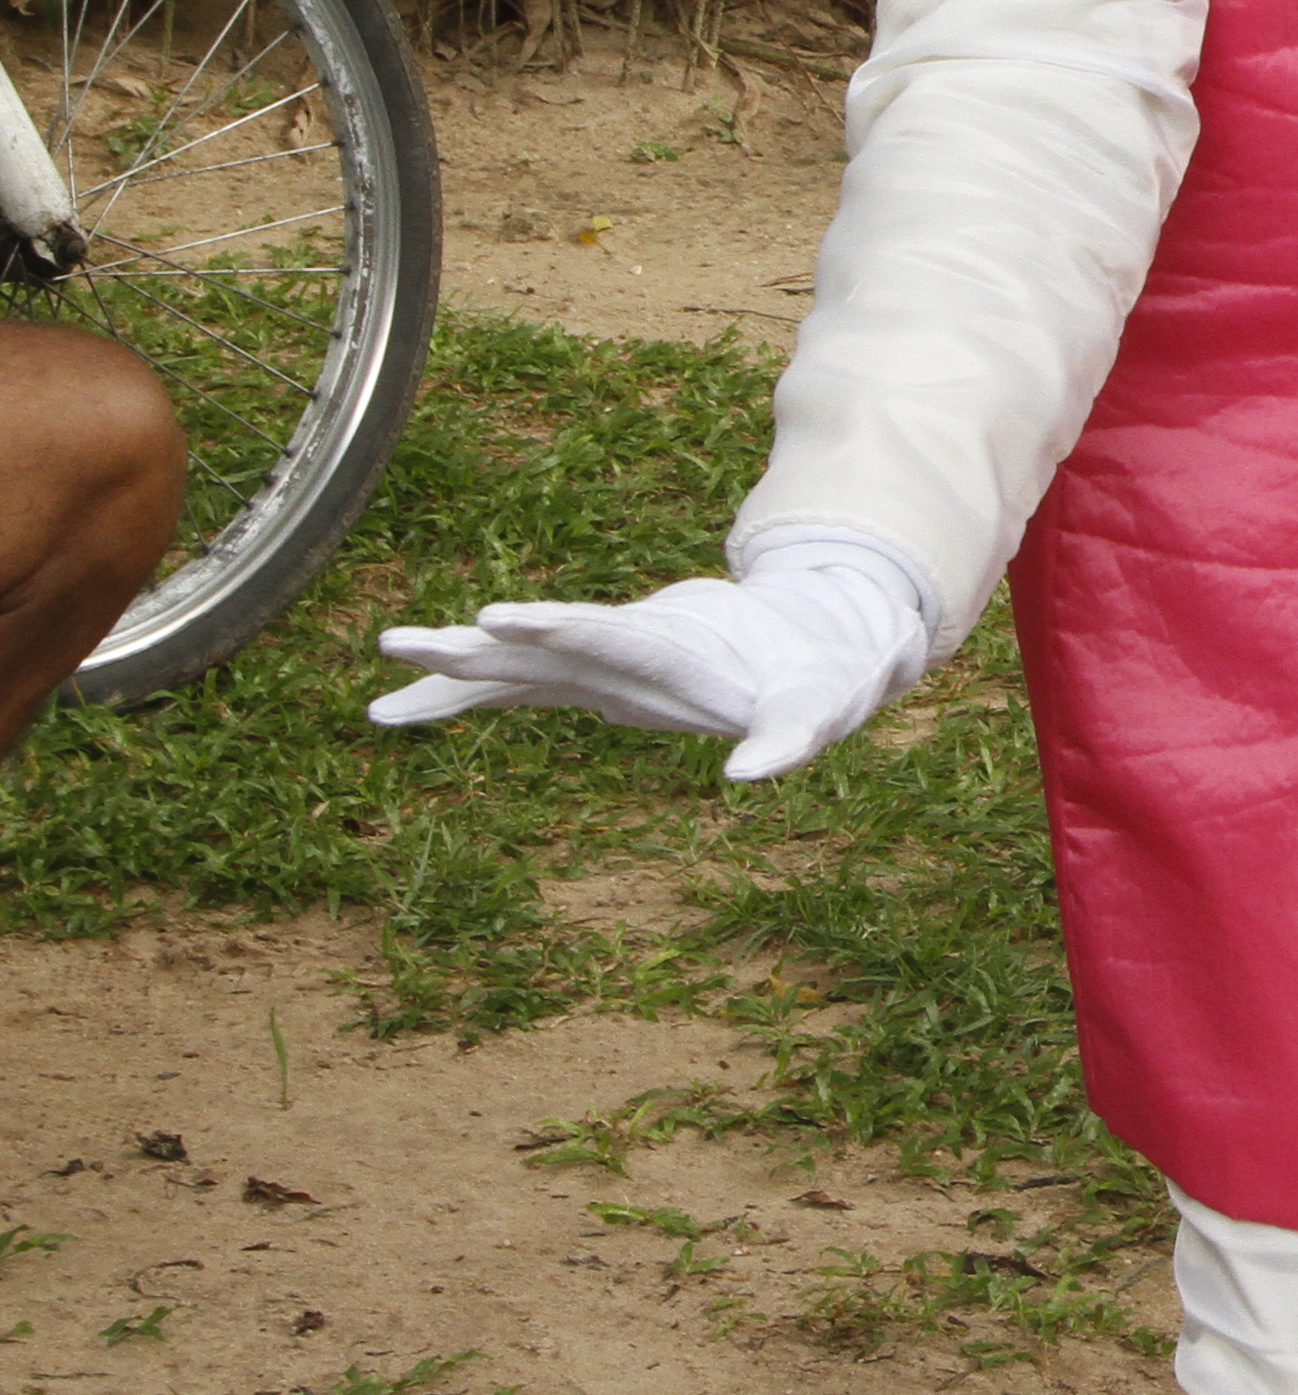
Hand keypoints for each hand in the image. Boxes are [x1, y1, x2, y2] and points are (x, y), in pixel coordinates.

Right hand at [370, 539, 931, 782]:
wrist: (805, 638)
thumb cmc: (815, 680)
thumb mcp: (815, 712)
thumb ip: (786, 740)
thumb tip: (751, 774)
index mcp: (674, 647)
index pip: (606, 636)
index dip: (555, 629)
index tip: (497, 620)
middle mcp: (625, 645)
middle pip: (542, 641)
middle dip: (478, 644)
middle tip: (404, 640)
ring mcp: (600, 659)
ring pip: (515, 661)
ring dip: (452, 665)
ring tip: (385, 656)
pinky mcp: (587, 678)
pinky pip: (512, 687)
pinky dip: (457, 698)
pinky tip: (393, 711)